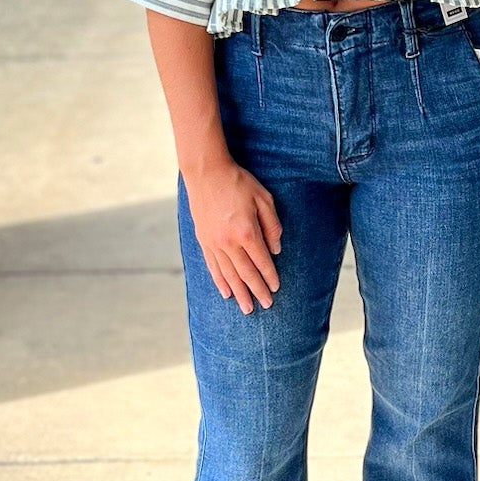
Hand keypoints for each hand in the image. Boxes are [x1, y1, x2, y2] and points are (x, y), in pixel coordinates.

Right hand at [184, 158, 282, 312]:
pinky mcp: (203, 240)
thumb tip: (276, 250)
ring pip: (228, 274)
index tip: (276, 288)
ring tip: (247, 308)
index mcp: (246, 231)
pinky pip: (213, 267)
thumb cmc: (238, 182)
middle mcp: (228, 242)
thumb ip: (272, 226)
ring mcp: (213, 242)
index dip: (270, 276)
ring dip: (239, 293)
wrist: (206, 172)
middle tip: (266, 305)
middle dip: (257, 291)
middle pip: (246, 273)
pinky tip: (227, 293)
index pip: (261, 261)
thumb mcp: (263, 198)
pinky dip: (220, 281)